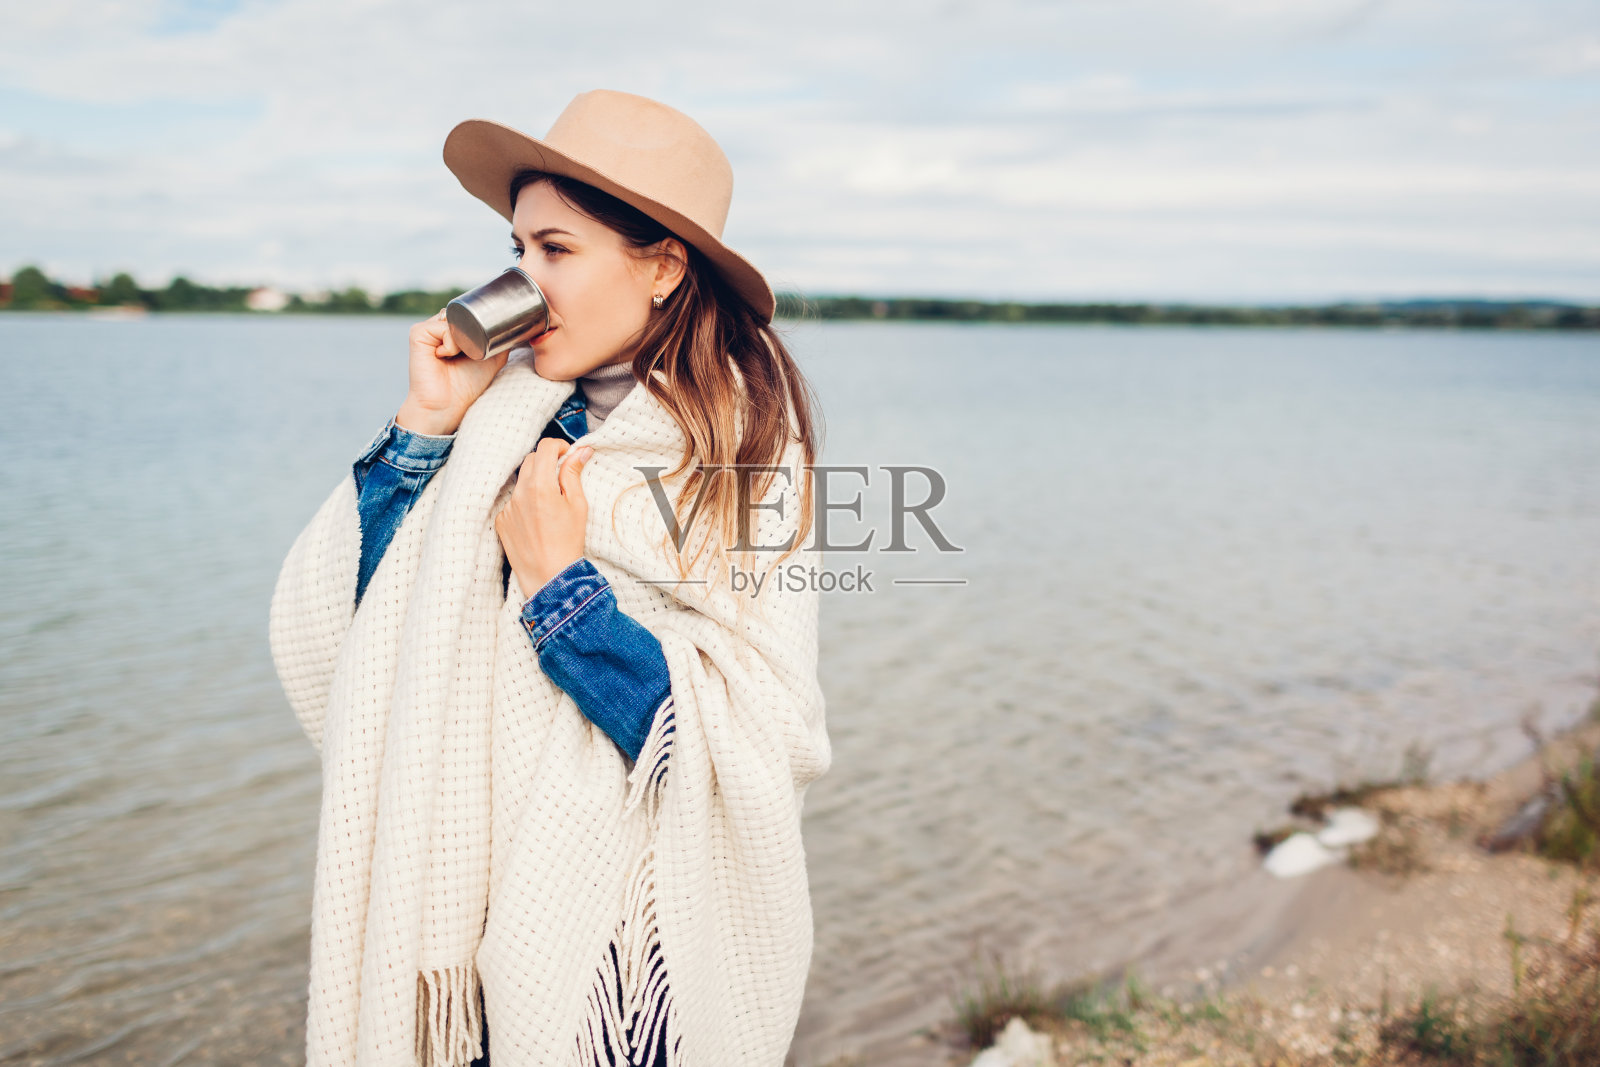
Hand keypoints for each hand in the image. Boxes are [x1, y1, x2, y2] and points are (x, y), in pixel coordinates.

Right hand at [396, 309, 509, 434]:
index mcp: (452, 331)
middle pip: (464, 314)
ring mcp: (427, 329)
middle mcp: (438, 327)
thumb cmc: (467, 386)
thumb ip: (500, 340)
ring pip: (456, 320)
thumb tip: (514, 324)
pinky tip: (444, 358)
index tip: (482, 346)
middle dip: (474, 332)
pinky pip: (444, 328)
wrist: (447, 407)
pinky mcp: (418, 334)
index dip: (480, 325)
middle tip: (470, 356)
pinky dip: (452, 345)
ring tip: (457, 359)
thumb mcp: (492, 358)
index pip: (470, 314)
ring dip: (465, 340)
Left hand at [495, 438, 594, 596]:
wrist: (549, 576)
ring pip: (521, 482)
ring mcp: (507, 507)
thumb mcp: (578, 505)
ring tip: (550, 505)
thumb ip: (574, 474)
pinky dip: (525, 503)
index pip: (544, 447)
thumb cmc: (568, 542)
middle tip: (561, 477)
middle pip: (530, 460)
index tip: (567, 455)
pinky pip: (513, 502)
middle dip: (546, 462)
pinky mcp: (501, 520)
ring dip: (535, 483)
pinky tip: (537, 521)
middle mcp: (519, 493)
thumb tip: (581, 451)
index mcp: (540, 485)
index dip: (559, 446)